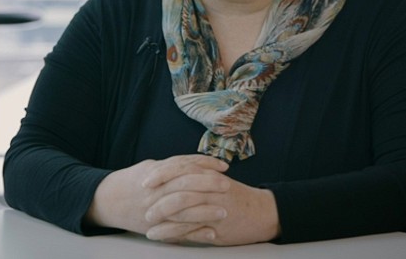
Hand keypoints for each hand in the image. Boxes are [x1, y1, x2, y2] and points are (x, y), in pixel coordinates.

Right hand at [85, 154, 229, 235]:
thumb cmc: (132, 181)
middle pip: (185, 186)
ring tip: (224, 211)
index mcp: (155, 175)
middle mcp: (155, 192)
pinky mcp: (156, 228)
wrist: (108, 202)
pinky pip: (178, 232)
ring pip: (183, 211)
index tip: (223, 167)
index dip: (205, 165)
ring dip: (205, 212)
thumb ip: (172, 166)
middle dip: (208, 185)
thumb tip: (198, 163)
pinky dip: (195, 233)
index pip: (184, 167)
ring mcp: (155, 212)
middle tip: (227, 185)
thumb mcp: (149, 167)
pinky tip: (211, 233)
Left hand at [143, 170, 280, 245]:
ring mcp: (213, 207)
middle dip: (157, 198)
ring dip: (161, 217)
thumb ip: (197, 179)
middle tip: (142, 204)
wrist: (264, 212)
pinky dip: (171, 233)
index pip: (180, 169)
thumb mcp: (217, 182)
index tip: (144, 180)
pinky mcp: (216, 225)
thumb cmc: (237, 197)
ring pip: (182, 210)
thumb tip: (170, 180)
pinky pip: (189, 229)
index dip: (160, 174)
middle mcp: (210, 188)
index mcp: (208, 174)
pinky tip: (160, 236)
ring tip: (147, 224)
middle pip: (178, 189)